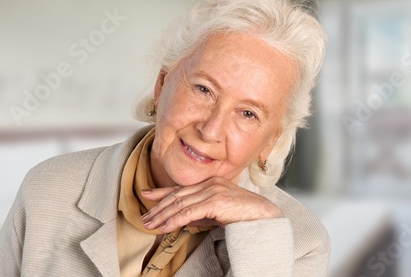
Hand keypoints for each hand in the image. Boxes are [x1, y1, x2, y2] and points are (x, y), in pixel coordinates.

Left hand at [140, 177, 282, 232]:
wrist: (265, 217)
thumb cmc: (245, 215)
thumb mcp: (218, 212)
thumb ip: (202, 212)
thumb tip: (184, 219)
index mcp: (211, 183)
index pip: (181, 188)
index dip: (162, 192)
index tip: (147, 196)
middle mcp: (210, 183)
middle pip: (177, 195)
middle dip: (158, 207)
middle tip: (144, 217)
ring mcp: (212, 191)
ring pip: (179, 203)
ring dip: (162, 215)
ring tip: (149, 224)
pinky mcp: (215, 202)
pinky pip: (188, 212)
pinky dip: (173, 220)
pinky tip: (164, 227)